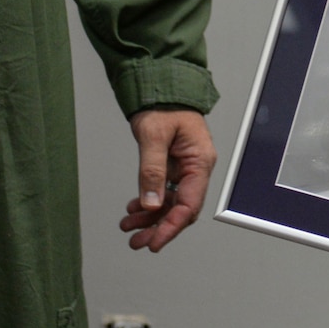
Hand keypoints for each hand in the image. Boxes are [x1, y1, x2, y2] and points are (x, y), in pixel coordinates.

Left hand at [118, 109, 216, 252]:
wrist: (161, 85)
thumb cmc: (164, 104)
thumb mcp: (154, 136)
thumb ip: (152, 170)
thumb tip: (151, 203)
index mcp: (199, 162)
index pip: (189, 205)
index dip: (171, 226)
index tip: (154, 242)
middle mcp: (195, 168)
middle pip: (180, 209)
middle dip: (158, 227)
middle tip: (137, 242)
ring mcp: (184, 167)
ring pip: (170, 203)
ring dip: (150, 217)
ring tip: (129, 228)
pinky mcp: (173, 165)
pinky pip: (163, 191)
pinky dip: (148, 202)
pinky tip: (133, 208)